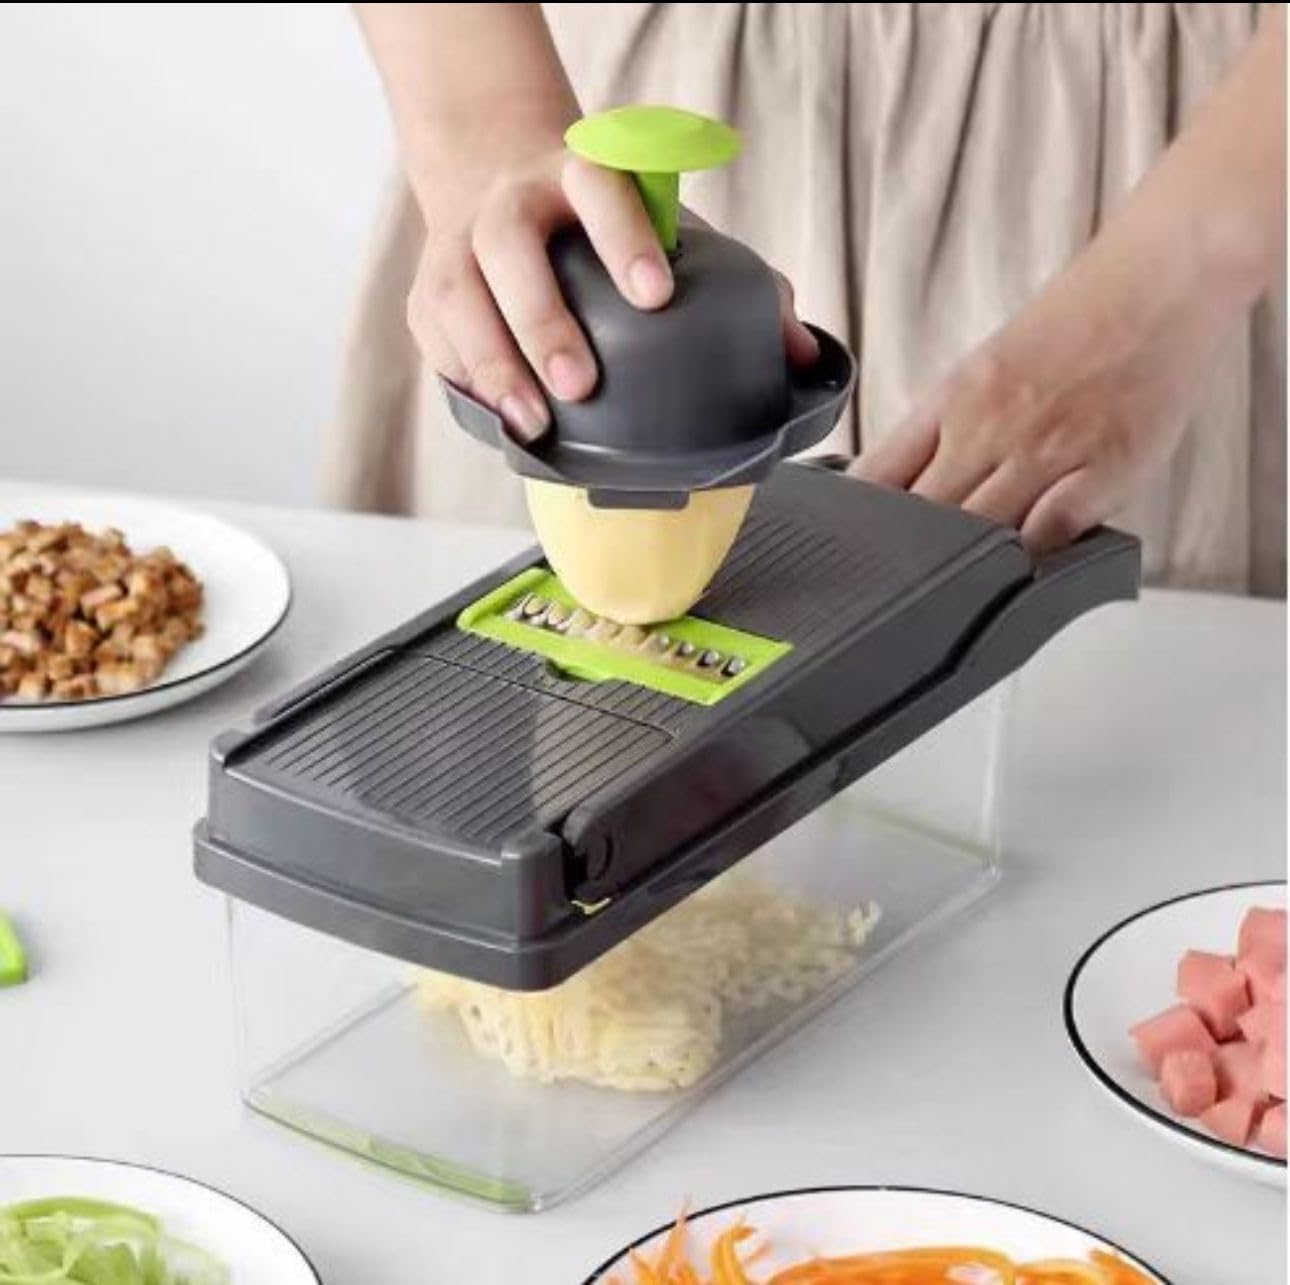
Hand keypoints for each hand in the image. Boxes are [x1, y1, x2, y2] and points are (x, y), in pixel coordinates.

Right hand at [407, 132, 817, 443]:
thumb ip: (741, 285)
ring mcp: (459, 242)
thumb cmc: (601, 224)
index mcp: (580, 171)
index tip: (656, 294)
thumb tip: (803, 355)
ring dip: (494, 363)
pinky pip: (435, 335)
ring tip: (533, 423)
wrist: (501, 180)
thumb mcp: (669, 230)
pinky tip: (498, 417)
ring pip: (460, 296)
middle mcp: (512, 200)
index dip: (626, 238)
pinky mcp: (428, 289)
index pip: (601, 188)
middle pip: (511, 249)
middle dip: (544, 319)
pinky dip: (462, 377)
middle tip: (583, 384)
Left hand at [853, 5, 1283, 555]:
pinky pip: (1050, 534)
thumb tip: (893, 489)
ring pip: (980, 532)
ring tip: (956, 591)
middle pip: (922, 516)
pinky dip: (1031, 560)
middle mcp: (988, 427)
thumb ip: (941, 432)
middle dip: (905, 557)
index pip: (878, 476)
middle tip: (899, 588)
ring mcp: (1046, 451)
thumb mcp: (982, 371)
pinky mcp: (1103, 470)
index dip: (855, 522)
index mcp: (951, 399)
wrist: (1157, 282)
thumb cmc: (1074, 327)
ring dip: (965, 565)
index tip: (846, 549)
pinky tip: (1023, 572)